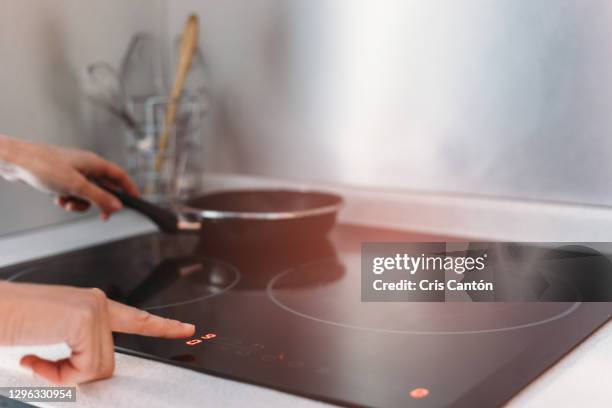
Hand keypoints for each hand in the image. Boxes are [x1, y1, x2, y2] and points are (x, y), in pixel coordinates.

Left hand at [0, 135, 138, 218]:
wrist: (15, 161)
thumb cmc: (43, 166)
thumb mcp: (76, 186)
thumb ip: (99, 197)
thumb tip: (117, 207)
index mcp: (94, 163)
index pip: (120, 176)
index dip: (129, 188)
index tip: (135, 201)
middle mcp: (86, 166)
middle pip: (104, 187)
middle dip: (100, 202)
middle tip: (102, 215)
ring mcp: (73, 172)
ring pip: (87, 193)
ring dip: (80, 203)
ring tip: (68, 202)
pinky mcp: (61, 178)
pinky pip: (73, 193)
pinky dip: (68, 199)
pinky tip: (57, 198)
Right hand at [0, 282, 194, 383]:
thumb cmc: (14, 322)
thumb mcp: (56, 334)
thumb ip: (81, 344)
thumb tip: (93, 370)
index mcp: (92, 305)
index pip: (136, 318)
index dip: (163, 327)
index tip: (187, 329)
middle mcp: (98, 303)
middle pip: (108, 360)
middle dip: (76, 373)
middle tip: (42, 363)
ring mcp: (95, 310)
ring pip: (97, 368)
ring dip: (63, 375)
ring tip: (36, 358)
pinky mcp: (86, 320)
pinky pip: (85, 368)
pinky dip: (57, 374)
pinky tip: (34, 357)